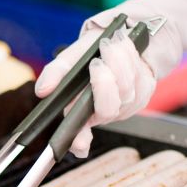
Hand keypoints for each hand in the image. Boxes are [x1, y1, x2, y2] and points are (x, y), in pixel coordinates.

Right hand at [35, 12, 179, 156]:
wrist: (113, 41)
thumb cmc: (87, 57)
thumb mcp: (67, 61)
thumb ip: (54, 74)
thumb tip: (43, 90)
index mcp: (81, 113)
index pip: (80, 138)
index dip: (80, 142)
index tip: (79, 144)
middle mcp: (104, 114)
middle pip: (107, 109)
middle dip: (103, 83)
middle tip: (96, 62)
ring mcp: (126, 105)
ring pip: (126, 89)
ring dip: (117, 62)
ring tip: (108, 43)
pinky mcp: (143, 93)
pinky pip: (139, 76)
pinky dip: (129, 56)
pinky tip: (121, 44)